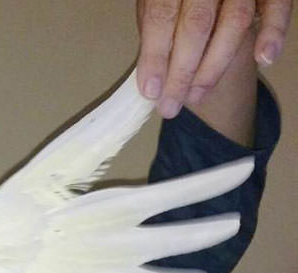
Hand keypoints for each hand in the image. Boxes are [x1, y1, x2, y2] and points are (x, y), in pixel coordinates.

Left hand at [136, 0, 292, 117]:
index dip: (155, 55)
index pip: (161, 16)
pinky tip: (264, 59)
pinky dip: (273, 31)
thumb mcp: (156, 5)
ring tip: (196, 96)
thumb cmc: (178, 0)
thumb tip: (150, 77)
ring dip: (215, 66)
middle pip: (196, 24)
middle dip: (182, 72)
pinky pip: (277, 5)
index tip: (150, 91)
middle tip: (170, 106)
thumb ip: (155, 31)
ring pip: (235, 21)